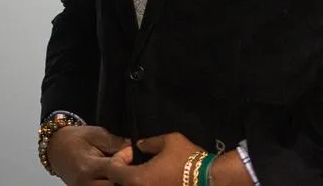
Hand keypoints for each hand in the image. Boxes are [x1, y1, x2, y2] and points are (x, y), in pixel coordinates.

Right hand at [48, 124, 128, 185]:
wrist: (57, 149)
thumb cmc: (76, 140)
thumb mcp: (96, 134)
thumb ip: (116, 141)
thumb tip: (134, 147)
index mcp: (87, 167)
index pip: (114, 169)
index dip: (126, 160)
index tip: (130, 152)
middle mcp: (86, 184)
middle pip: (115, 184)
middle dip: (125, 175)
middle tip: (130, 163)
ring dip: (120, 181)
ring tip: (122, 170)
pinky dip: (113, 183)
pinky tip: (115, 176)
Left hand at [106, 133, 252, 185]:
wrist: (210, 178)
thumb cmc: (188, 159)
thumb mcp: (168, 141)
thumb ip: (148, 142)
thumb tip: (139, 145)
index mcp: (138, 178)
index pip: (112, 170)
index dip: (118, 158)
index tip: (132, 152)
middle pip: (119, 183)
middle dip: (124, 171)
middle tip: (135, 161)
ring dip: (134, 179)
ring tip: (147, 170)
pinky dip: (145, 184)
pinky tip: (156, 178)